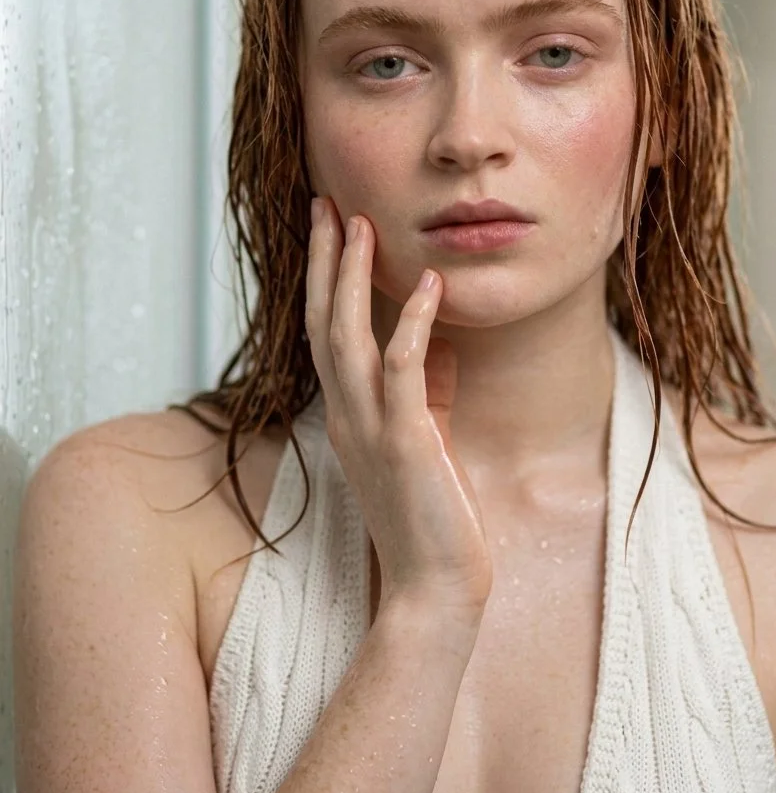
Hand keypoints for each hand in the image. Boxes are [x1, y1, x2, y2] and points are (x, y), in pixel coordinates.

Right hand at [305, 197, 492, 621]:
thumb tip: (426, 343)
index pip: (325, 332)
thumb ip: (416, 392)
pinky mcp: (406, 443)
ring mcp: (370, 429)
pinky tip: (430, 285)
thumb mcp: (418, 441)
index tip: (332, 229)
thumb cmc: (430, 515)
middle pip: (324, 322)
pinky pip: (403, 371)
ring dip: (353, 278)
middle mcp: (347, 415)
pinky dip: (413, 324)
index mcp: (346, 414)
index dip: (325, 278)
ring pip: (349, 337)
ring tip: (362, 224)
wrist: (434, 588)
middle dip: (327, 260)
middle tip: (328, 204)